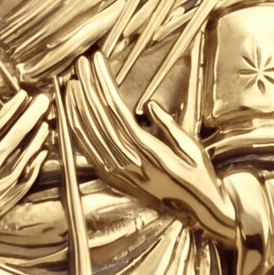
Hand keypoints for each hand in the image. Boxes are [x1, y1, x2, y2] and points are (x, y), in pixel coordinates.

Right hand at [0, 88, 51, 265]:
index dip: (9, 111)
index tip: (22, 96)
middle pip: (10, 141)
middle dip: (28, 119)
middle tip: (42, 101)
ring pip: (20, 162)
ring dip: (34, 142)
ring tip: (45, 124)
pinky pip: (21, 185)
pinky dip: (32, 169)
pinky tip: (40, 155)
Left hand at [63, 51, 237, 243]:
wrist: (200, 212)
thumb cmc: (200, 178)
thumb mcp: (193, 149)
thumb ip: (169, 127)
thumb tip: (150, 105)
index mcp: (150, 153)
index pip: (118, 111)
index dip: (104, 84)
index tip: (98, 62)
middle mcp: (131, 164)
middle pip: (99, 119)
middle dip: (88, 87)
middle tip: (81, 63)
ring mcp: (120, 174)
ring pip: (89, 135)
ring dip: (78, 106)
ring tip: (73, 81)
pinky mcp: (115, 180)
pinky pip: (89, 153)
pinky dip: (78, 131)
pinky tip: (73, 115)